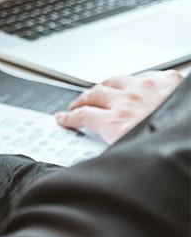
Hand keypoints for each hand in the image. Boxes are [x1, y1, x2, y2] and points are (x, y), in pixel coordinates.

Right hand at [55, 70, 182, 144]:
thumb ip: (116, 149)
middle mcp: (128, 101)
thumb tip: (107, 160)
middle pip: (94, 94)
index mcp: (117, 122)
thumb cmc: (172, 149)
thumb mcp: (132, 154)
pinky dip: (136, 80)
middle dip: (81, 99)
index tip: (63, 118)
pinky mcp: (168, 81)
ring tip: (100, 90)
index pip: (83, 115)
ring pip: (116, 80)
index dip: (70, 117)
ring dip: (104, 86)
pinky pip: (146, 76)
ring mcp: (147, 88)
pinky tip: (138, 84)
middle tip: (76, 104)